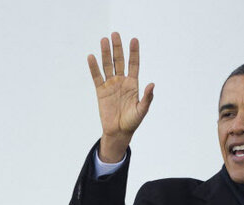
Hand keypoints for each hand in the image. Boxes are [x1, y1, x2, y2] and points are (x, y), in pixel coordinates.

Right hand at [87, 32, 154, 161]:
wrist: (118, 132)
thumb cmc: (132, 122)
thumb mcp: (142, 110)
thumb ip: (147, 98)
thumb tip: (152, 85)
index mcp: (133, 84)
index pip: (134, 64)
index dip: (134, 52)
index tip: (134, 40)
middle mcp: (121, 81)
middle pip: (119, 61)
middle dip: (117, 48)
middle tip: (115, 34)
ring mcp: (111, 85)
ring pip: (107, 66)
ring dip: (106, 53)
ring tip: (103, 40)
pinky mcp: (101, 92)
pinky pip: (97, 77)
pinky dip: (94, 67)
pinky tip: (92, 57)